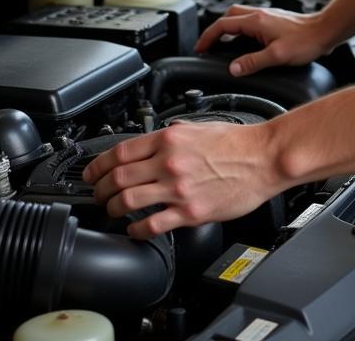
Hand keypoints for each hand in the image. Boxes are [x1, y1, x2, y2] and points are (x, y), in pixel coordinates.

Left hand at [83, 120, 278, 237]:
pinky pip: (152, 224)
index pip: (120, 152)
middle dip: (100, 189)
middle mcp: (169, 162)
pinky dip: (136, 228)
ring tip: (112, 211)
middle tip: (97, 194)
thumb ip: (174, 134)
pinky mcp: (189, 212)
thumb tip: (156, 138)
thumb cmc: (238, 143)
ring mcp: (178, 189)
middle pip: (117, 178)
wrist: (263, 158)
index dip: (98, 165)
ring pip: (128, 201)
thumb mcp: (200, 127)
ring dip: (113, 209)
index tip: (91, 173)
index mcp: (170, 139)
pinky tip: (135, 228)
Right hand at [197, 5, 333, 75]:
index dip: (207, 37)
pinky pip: (250, 22)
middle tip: (208, 46)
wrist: (325, 31)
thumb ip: (252, 62)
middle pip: (227, 16)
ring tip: (223, 46)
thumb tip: (232, 69)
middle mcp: (259, 15)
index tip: (200, 49)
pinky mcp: (274, 20)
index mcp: (256, 21)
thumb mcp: (276, 56)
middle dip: (215, 30)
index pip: (222, 25)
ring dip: (228, 29)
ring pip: (239, 17)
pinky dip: (241, 31)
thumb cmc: (306, 41)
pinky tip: (246, 43)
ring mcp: (267, 16)